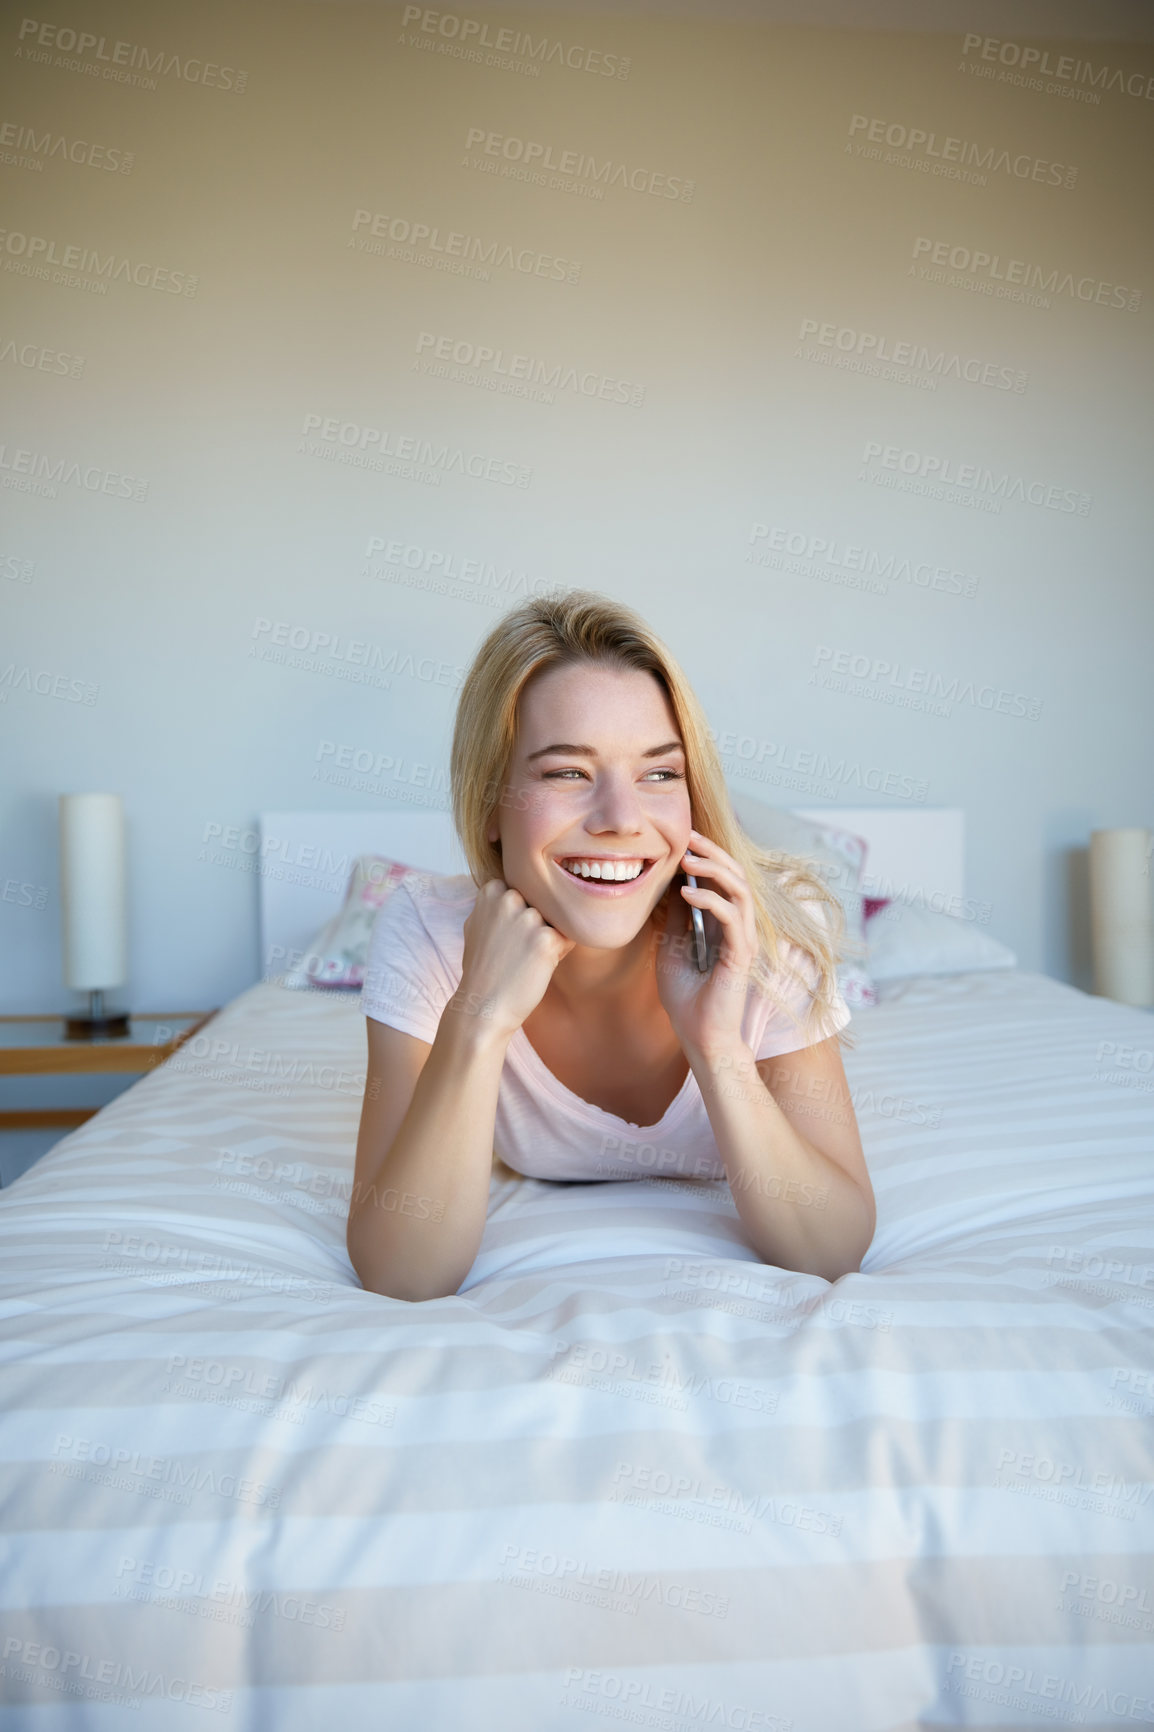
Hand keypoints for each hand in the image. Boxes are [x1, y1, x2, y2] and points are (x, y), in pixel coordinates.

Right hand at [456, 878, 575, 1039]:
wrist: (482, 1007)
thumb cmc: (482, 969)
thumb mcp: (478, 925)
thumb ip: (495, 903)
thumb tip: (513, 887)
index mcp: (492, 890)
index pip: (526, 891)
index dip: (521, 915)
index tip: (506, 937)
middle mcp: (509, 898)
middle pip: (543, 904)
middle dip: (538, 924)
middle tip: (518, 951)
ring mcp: (528, 917)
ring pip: (556, 920)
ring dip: (549, 939)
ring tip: (526, 960)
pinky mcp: (546, 939)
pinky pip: (567, 938)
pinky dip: (558, 953)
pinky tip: (537, 967)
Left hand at [651, 829, 756, 1058]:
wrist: (698, 1037)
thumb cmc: (686, 998)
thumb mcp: (671, 949)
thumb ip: (675, 919)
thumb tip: (670, 886)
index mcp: (723, 925)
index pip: (722, 880)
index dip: (707, 857)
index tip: (683, 840)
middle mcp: (738, 928)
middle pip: (735, 876)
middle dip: (713, 853)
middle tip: (690, 836)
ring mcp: (743, 940)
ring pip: (740, 890)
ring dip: (714, 870)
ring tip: (688, 859)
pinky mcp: (741, 955)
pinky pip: (732, 917)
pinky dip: (711, 900)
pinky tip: (687, 893)